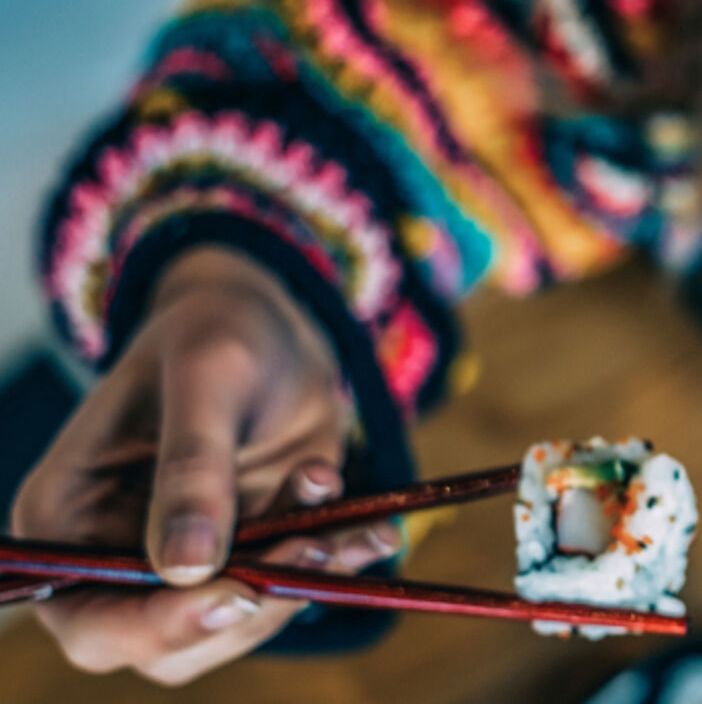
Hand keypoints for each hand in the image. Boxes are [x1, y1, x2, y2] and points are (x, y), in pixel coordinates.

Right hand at [8, 246, 400, 685]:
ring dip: (303, 581)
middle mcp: (117, 556)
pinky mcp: (251, 553)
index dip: (155, 627)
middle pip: (170, 643)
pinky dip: (340, 564)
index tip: (236, 595)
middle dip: (249, 607)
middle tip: (313, 547)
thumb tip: (189, 569)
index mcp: (64, 519)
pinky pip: (294, 587)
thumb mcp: (205, 378)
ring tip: (341, 513)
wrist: (272, 321)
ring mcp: (189, 563)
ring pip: (242, 623)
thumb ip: (193, 469)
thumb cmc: (217, 329)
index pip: (90, 618)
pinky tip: (375, 528)